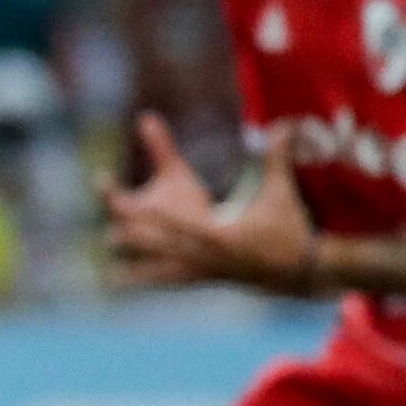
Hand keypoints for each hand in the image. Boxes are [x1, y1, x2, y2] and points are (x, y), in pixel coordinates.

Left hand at [101, 109, 303, 291]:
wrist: (300, 270)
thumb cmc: (290, 229)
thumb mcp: (281, 194)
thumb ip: (276, 160)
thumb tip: (283, 126)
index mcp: (220, 235)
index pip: (178, 223)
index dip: (150, 212)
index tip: (124, 203)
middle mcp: (206, 255)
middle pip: (161, 242)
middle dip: (134, 231)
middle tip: (108, 221)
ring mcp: (204, 269)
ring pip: (159, 263)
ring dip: (134, 257)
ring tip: (105, 253)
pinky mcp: (203, 277)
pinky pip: (167, 278)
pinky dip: (142, 278)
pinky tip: (115, 279)